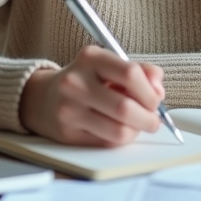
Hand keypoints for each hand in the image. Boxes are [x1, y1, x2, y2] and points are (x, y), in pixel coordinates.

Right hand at [18, 46, 164, 145]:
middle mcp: (76, 82)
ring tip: (136, 125)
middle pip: (126, 107)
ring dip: (136, 131)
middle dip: (149, 117)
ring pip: (119, 131)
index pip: (130, 74)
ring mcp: (69, 109)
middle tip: (153, 119)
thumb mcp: (109, 65)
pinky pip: (107, 142)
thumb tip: (159, 89)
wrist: (42, 97)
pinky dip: (120, 139)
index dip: (151, 91)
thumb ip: (141, 71)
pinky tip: (118, 129)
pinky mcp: (67, 133)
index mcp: (91, 58)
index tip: (156, 99)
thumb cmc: (85, 80)